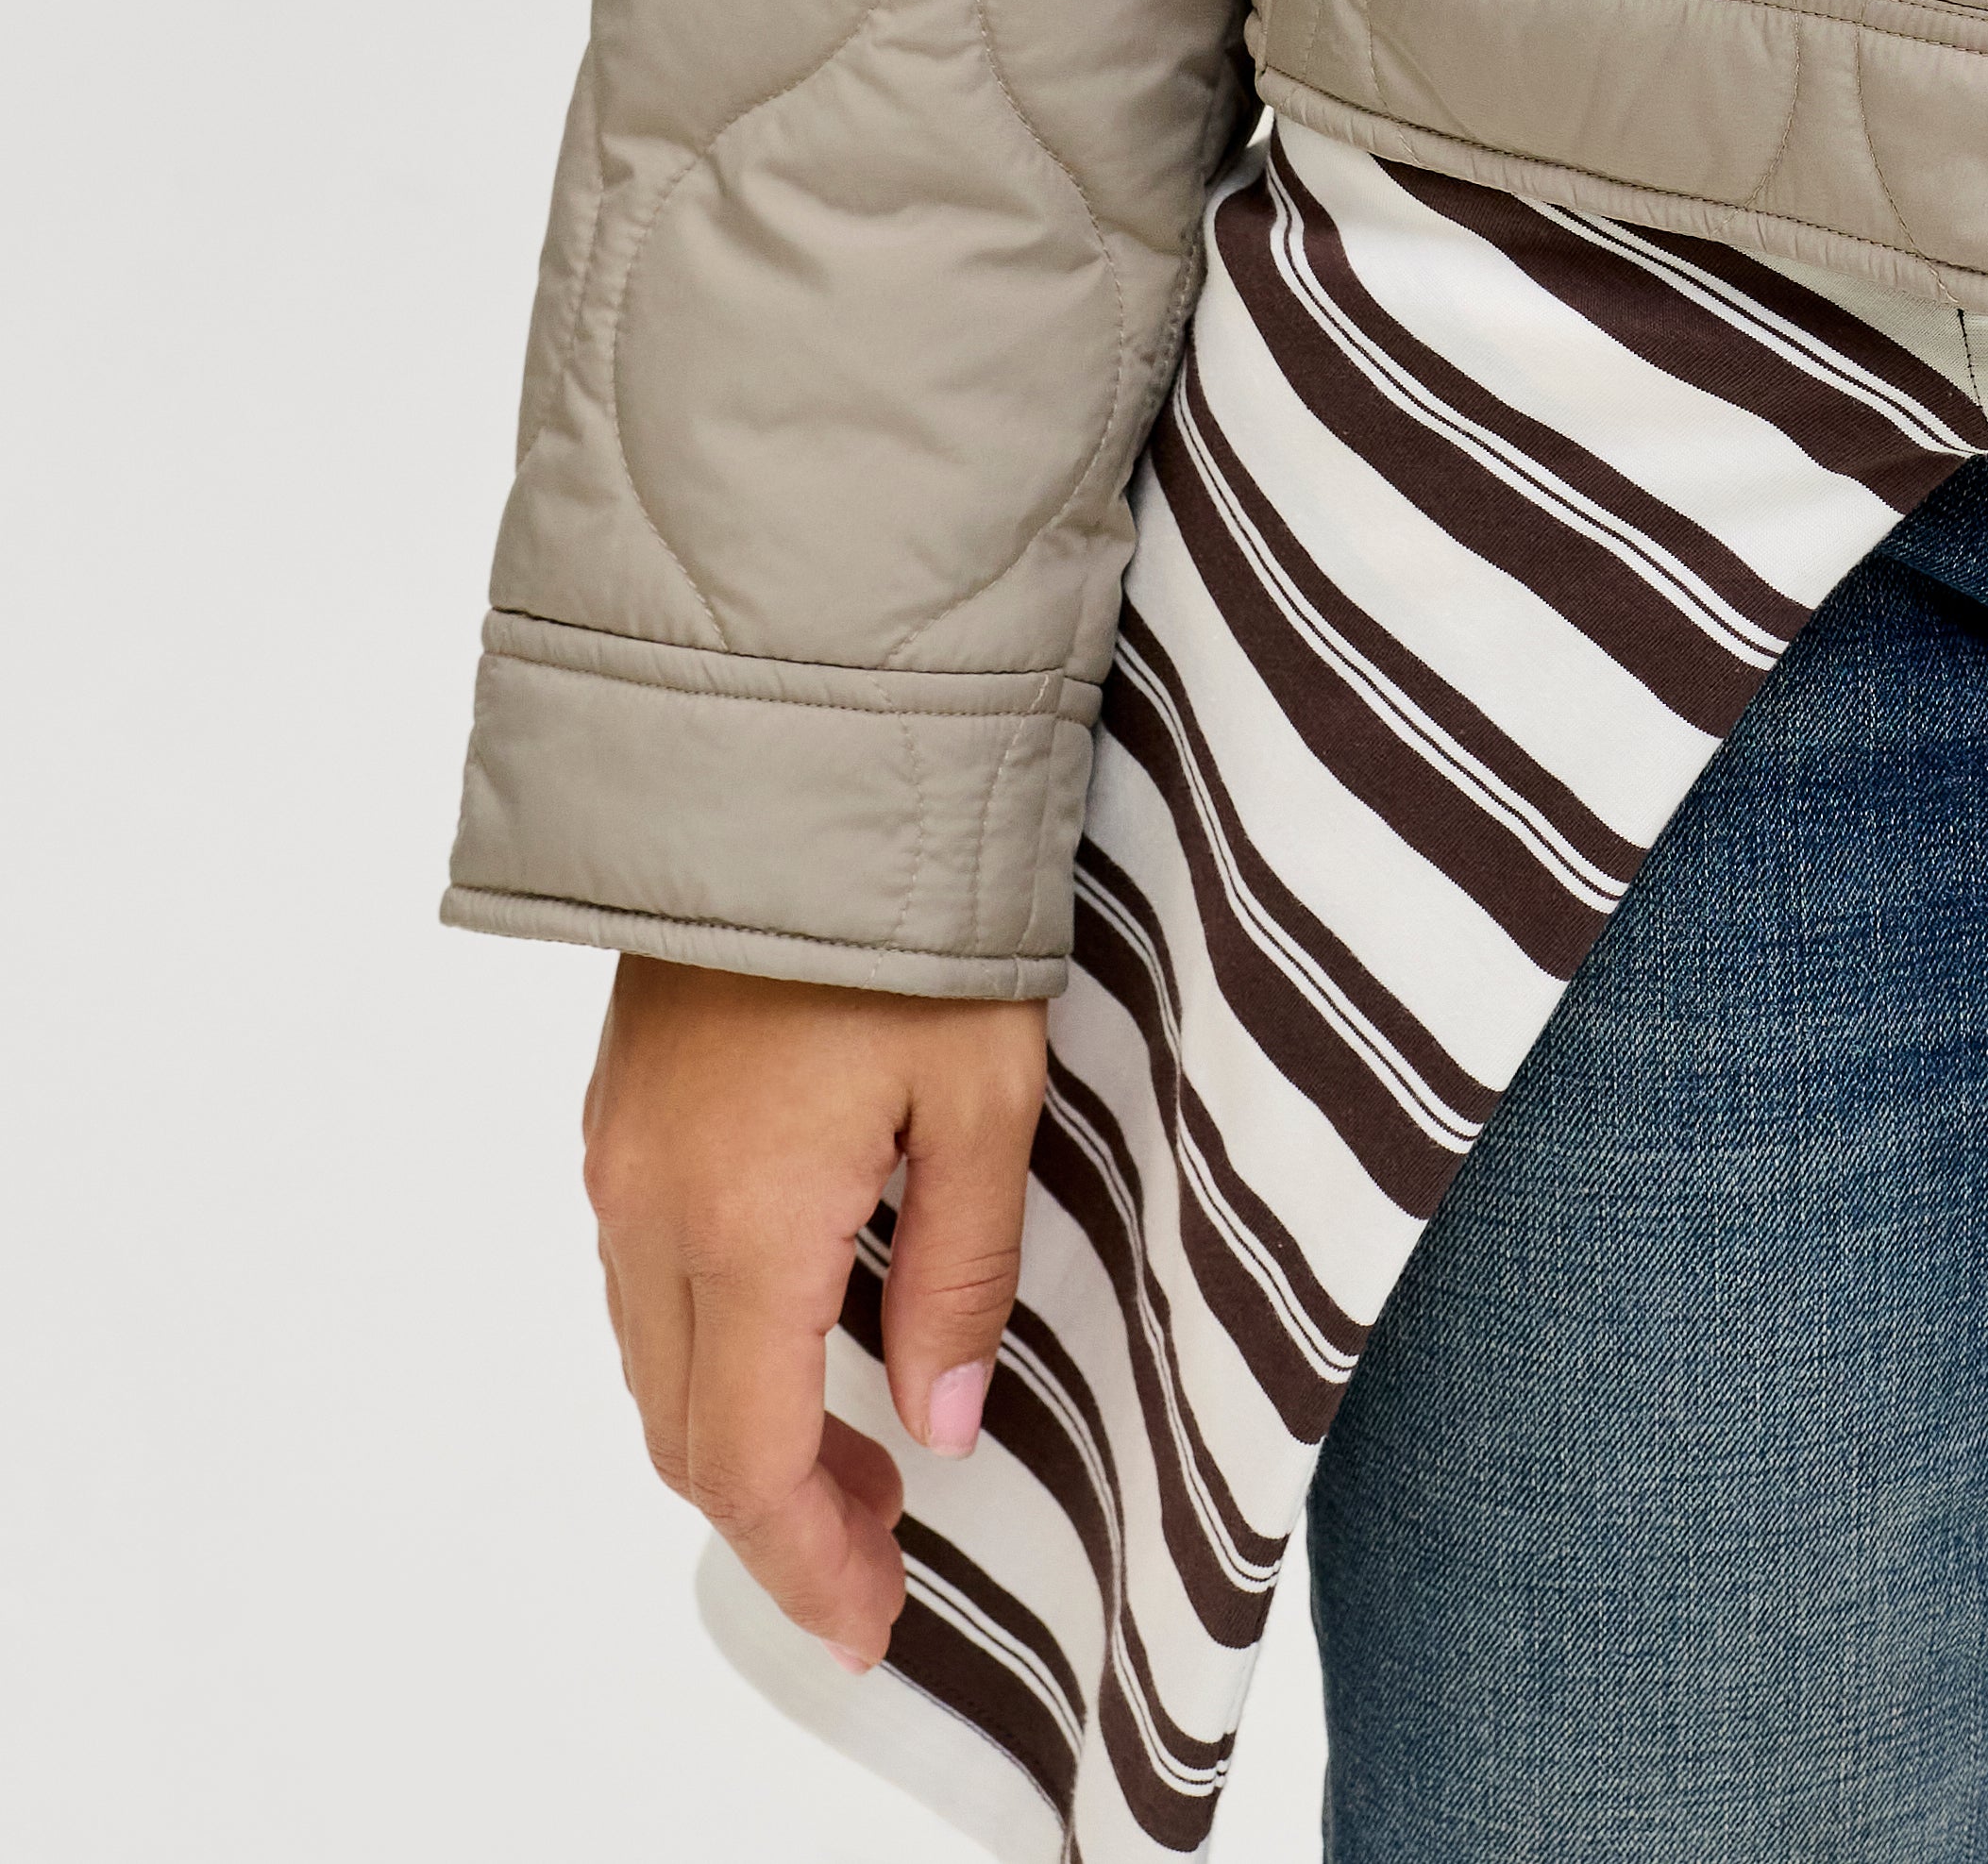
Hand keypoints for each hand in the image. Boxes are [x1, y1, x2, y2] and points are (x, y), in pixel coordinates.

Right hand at [581, 956, 1050, 1664]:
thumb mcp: (987, 1091)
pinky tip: (796, 1329)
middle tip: (879, 1551)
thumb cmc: (908, 906)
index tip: (869, 1622)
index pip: (750, 1463)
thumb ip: (962, 1272)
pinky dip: (712, 1344)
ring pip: (659, 1355)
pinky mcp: (624, 1102)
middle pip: (690, 1428)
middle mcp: (653, 1208)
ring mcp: (622, 1153)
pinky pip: (646, 1272)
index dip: (808, 1561)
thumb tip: (937, 1425)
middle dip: (779, 1514)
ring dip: (742, 1428)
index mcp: (745, 1227)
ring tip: (856, 1453)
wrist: (797, 743)